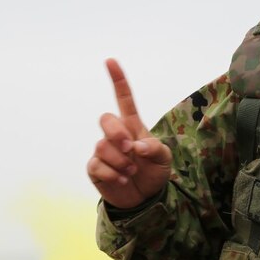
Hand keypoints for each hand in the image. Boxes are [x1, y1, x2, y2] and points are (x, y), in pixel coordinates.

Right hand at [86, 58, 172, 208]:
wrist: (145, 198)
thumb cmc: (155, 172)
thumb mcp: (163, 158)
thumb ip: (154, 148)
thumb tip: (136, 146)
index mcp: (132, 126)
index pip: (123, 99)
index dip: (118, 80)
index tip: (110, 61)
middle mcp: (115, 135)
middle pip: (106, 119)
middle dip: (116, 133)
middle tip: (129, 149)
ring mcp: (103, 152)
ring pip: (101, 146)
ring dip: (120, 161)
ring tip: (131, 172)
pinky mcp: (95, 168)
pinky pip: (96, 165)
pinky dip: (112, 175)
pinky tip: (122, 180)